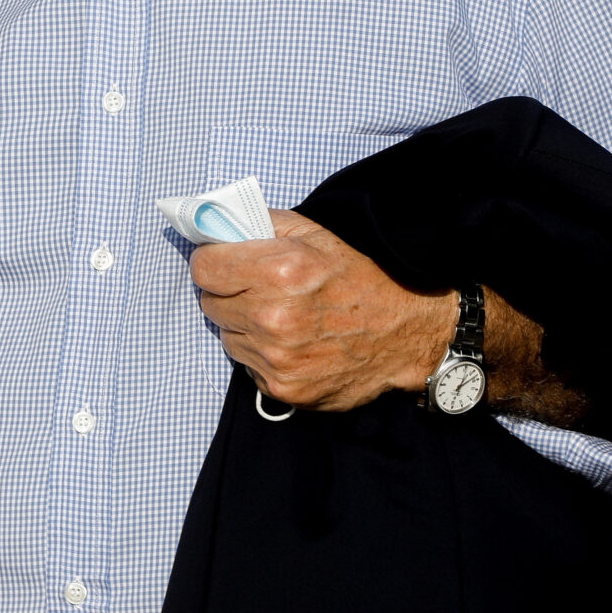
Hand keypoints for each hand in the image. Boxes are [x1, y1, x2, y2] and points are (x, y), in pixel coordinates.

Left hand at [188, 209, 456, 411]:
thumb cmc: (361, 277)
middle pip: (210, 303)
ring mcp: (278, 357)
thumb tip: (216, 226)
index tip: (225, 263)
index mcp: (280, 271)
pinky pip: (248, 366)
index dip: (214, 262)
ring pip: (227, 337)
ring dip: (246, 327)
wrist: (407, 332)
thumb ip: (261, 224)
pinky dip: (263, 356)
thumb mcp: (316, 233)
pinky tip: (294, 344)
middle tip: (262, 290)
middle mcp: (274, 317)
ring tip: (284, 318)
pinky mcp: (284, 388)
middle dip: (230, 293)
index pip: (204, 268)